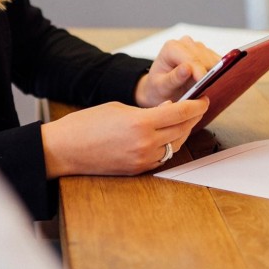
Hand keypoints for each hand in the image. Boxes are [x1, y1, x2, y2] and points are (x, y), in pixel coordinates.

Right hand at [41, 99, 208, 177]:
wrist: (64, 150)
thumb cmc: (86, 125)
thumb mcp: (119, 108)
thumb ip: (147, 111)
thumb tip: (168, 109)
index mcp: (140, 123)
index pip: (180, 112)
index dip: (196, 105)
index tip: (204, 98)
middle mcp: (145, 144)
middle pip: (182, 130)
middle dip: (193, 117)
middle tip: (198, 107)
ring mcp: (142, 159)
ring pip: (175, 145)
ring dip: (182, 132)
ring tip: (183, 120)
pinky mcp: (137, 170)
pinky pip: (162, 157)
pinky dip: (168, 145)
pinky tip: (167, 136)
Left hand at [135, 36, 220, 107]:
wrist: (160, 89)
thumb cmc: (158, 88)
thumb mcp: (161, 87)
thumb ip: (173, 78)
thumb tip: (187, 68)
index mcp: (171, 48)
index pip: (191, 59)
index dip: (200, 73)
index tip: (204, 85)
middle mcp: (185, 43)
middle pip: (205, 59)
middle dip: (207, 76)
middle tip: (204, 92)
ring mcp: (198, 47)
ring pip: (214, 61)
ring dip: (213, 75)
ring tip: (204, 89)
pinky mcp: (208, 54)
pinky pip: (219, 64)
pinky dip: (218, 74)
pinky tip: (210, 84)